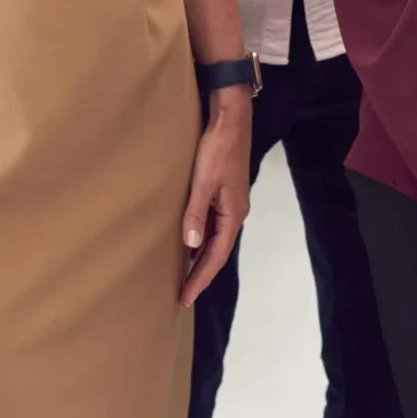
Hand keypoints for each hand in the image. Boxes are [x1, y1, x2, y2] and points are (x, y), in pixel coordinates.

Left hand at [180, 87, 252, 305]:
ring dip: (200, 258)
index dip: (200, 278)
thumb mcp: (203, 183)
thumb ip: (196, 214)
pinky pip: (212, 225)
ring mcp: (230, 204)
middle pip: (216, 252)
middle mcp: (235, 213)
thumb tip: (191, 246)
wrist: (230, 120)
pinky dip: (201, 239)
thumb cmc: (218, 150)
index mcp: (234, 215)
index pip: (215, 257)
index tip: (184, 297)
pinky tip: (189, 243)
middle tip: (181, 294)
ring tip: (183, 276)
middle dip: (200, 274)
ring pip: (214, 239)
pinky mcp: (223, 194)